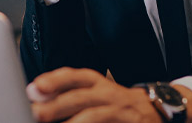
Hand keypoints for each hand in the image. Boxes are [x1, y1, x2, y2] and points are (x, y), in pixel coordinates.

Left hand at [27, 67, 161, 122]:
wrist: (157, 109)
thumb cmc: (117, 104)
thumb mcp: (96, 93)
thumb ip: (70, 94)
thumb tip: (37, 98)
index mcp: (97, 83)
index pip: (75, 76)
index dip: (54, 81)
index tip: (34, 88)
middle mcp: (108, 94)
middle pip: (80, 97)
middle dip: (56, 106)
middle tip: (36, 113)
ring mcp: (120, 111)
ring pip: (94, 115)